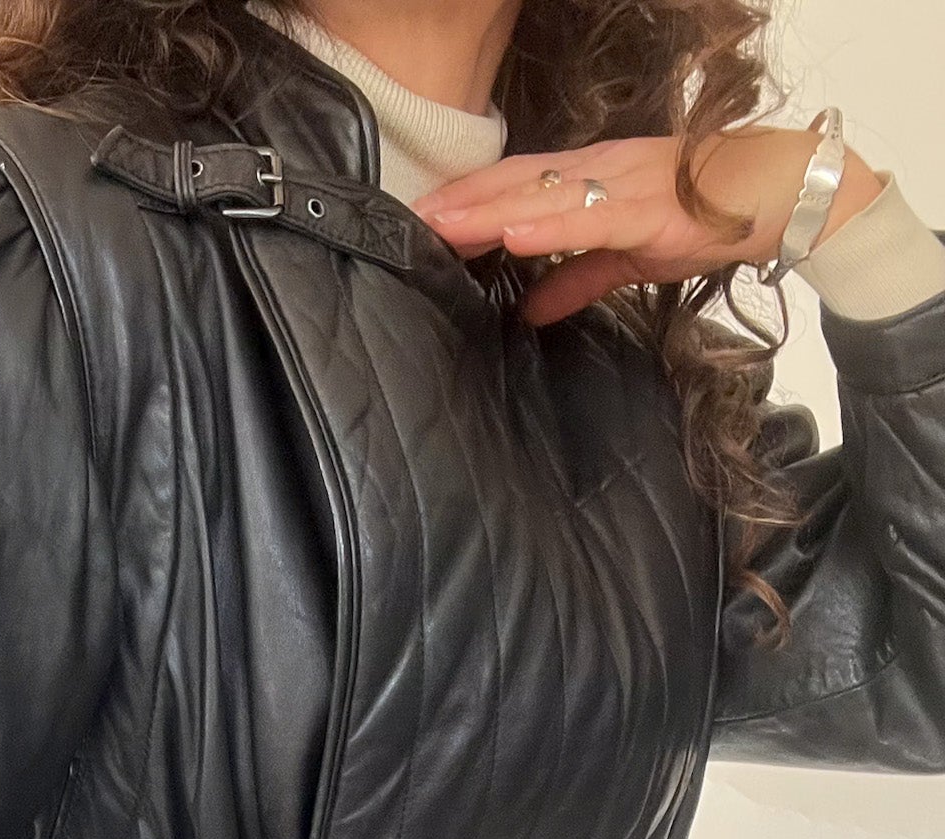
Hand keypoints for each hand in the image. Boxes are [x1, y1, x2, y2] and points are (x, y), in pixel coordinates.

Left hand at [414, 126, 886, 325]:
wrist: (783, 194)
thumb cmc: (709, 215)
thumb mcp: (629, 257)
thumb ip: (576, 281)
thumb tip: (528, 313)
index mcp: (592, 180)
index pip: (515, 185)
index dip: (466, 200)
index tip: (420, 220)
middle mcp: (598, 172)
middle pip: (514, 183)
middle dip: (460, 202)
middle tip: (407, 220)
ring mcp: (621, 185)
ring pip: (540, 194)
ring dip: (486, 208)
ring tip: (439, 225)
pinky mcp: (648, 207)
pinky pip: (589, 216)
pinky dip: (547, 223)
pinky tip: (511, 231)